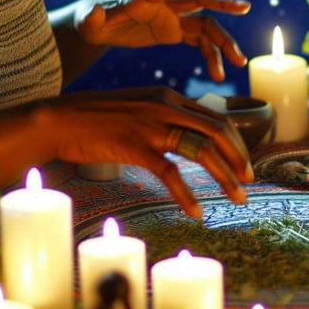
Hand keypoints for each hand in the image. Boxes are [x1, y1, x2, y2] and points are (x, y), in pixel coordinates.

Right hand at [50, 87, 253, 217]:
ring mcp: (150, 125)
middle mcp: (165, 107)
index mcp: (169, 97)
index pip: (216, 118)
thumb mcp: (137, 108)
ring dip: (224, 177)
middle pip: (217, 132)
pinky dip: (187, 194)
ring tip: (236, 197)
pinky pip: (170, 172)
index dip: (236, 144)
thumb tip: (188, 138)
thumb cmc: (96, 118)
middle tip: (249, 183)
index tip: (245, 166)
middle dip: (239, 159)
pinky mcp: (134, 146)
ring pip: (201, 150)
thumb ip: (163, 118)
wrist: (59, 119)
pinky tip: (196, 211)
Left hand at [76, 0, 250, 80]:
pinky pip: (200, 43)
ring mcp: (174, 18)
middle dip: (222, 2)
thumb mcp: (88, 23)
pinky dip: (211, 57)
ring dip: (223, 42)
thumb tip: (94, 13)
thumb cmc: (93, 21)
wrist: (101, 27)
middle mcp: (165, 4)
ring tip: (239, 61)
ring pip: (206, 25)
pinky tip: (217, 74)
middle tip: (245, 7)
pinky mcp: (176, 31)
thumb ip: (92, 18)